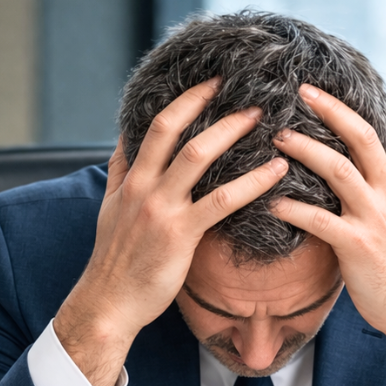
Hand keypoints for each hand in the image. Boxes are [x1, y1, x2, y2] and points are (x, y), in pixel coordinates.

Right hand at [53, 79, 287, 385]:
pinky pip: (222, 201)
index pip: (157, 126)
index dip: (186, 100)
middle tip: (247, 91)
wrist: (109, 303)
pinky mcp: (181, 235)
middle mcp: (144, 187)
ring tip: (266, 122)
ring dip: (234, 133)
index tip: (212, 82)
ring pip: (199, 157)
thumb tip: (126, 141)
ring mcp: (162, 209)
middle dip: (212, 105)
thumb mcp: (110, 209)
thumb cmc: (115, 261)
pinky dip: (252, 183)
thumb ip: (121, 172)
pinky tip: (277, 172)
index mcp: (131, 179)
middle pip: (177, 130)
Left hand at [269, 85, 385, 385]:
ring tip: (276, 138)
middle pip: (360, 138)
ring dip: (305, 150)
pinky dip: (291, 208)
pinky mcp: (357, 246)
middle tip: (299, 92)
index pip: (376, 135)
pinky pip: (318, 220)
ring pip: (337, 170)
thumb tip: (373, 167)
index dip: (348, 110)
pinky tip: (268, 203)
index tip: (321, 92)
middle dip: (329, 110)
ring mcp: (374, 218)